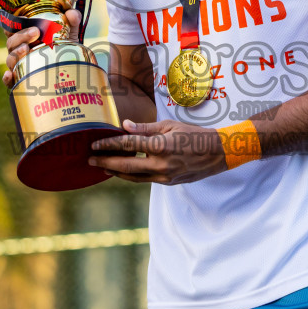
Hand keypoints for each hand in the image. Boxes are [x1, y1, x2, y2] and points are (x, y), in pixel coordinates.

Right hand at [2, 9, 80, 86]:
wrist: (71, 69)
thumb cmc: (64, 46)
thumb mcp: (69, 31)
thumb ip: (72, 19)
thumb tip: (72, 15)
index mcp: (26, 37)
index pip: (12, 29)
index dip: (14, 23)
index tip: (25, 18)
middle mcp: (19, 50)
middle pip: (11, 42)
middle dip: (21, 36)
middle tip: (36, 32)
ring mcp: (19, 66)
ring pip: (10, 59)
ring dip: (15, 53)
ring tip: (26, 49)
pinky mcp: (22, 81)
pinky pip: (10, 81)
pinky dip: (7, 78)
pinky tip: (10, 75)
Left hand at [88, 119, 226, 184]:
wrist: (217, 154)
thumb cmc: (194, 134)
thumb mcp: (170, 125)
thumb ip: (146, 128)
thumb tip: (125, 126)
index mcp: (160, 145)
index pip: (128, 145)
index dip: (109, 144)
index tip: (95, 144)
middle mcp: (161, 163)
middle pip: (125, 164)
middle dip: (105, 162)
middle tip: (90, 160)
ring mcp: (164, 176)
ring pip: (133, 177)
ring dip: (116, 172)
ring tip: (102, 167)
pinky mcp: (168, 183)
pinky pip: (144, 180)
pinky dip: (131, 175)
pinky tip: (122, 171)